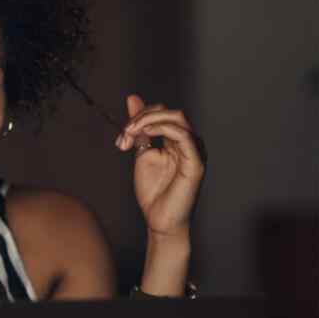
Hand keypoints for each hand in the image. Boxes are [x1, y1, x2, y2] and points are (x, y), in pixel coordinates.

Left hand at [114, 94, 205, 239]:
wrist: (158, 218)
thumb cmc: (153, 190)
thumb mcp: (141, 152)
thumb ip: (139, 128)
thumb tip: (132, 98)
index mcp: (178, 139)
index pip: (163, 114)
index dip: (140, 117)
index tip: (122, 135)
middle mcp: (190, 142)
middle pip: (170, 113)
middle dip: (143, 118)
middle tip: (125, 132)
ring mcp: (195, 151)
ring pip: (178, 119)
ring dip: (149, 121)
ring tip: (130, 133)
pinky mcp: (196, 163)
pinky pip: (185, 136)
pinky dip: (164, 129)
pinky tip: (146, 134)